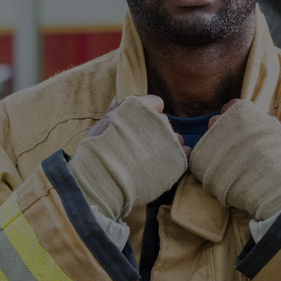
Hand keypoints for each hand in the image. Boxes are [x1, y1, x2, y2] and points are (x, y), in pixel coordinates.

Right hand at [68, 95, 188, 218]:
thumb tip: (118, 99)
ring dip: (167, 145)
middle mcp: (157, 120)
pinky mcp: (176, 160)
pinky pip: (183, 153)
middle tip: (140, 146)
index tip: (139, 125)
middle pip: (164, 121)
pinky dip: (177, 157)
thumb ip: (114, 110)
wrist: (102, 182)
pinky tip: (164, 165)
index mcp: (140, 107)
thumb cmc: (97, 153)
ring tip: (150, 160)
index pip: (155, 102)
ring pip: (176, 137)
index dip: (148, 113)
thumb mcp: (101, 125)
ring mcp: (169, 140)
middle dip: (155, 131)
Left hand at [191, 95, 280, 219]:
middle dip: (225, 132)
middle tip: (240, 150)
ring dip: (216, 149)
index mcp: (242, 111)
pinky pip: (199, 159)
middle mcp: (223, 123)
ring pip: (207, 141)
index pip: (232, 107)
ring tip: (232, 163)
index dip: (238, 118)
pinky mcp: (202, 162)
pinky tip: (223, 173)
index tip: (247, 131)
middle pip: (217, 122)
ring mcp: (211, 142)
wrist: (274, 188)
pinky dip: (208, 165)